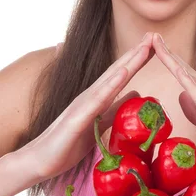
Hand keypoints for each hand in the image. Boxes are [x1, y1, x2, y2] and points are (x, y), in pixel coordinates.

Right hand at [18, 33, 154, 182]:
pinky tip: (123, 73)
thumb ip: (116, 109)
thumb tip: (137, 93)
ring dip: (127, 63)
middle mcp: (90, 96)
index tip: (155, 44)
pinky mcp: (76, 118)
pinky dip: (111, 85)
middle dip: (136, 52)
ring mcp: (82, 105)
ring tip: (143, 47)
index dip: (138, 59)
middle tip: (154, 34)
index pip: (121, 75)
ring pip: (110, 80)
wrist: (39, 161)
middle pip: (118, 71)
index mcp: (97, 98)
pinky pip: (97, 100)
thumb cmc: (68, 144)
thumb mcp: (99, 125)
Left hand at [152, 33, 195, 188]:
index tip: (153, 46)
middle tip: (151, 35)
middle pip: (187, 72)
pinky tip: (179, 74)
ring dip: (175, 62)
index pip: (186, 77)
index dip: (170, 61)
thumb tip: (183, 94)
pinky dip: (190, 85)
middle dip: (168, 53)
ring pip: (193, 81)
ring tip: (159, 46)